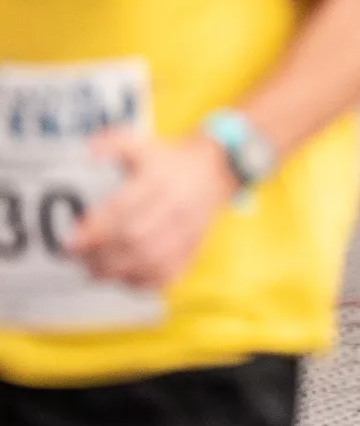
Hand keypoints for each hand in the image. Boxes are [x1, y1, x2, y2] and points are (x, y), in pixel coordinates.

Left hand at [67, 133, 237, 292]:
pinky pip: (170, 273)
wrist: (220, 168)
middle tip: (78, 258)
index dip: (95, 230)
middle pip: (135, 239)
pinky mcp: (195, 246)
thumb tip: (88, 153)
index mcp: (161, 181)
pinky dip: (145, 282)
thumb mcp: (143, 144)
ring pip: (151, 260)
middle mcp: (176, 207)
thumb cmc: (176, 160)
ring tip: (96, 271)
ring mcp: (188, 230)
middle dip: (101, 254)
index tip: (73, 240)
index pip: (124, 210)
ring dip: (119, 271)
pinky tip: (126, 279)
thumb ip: (112, 143)